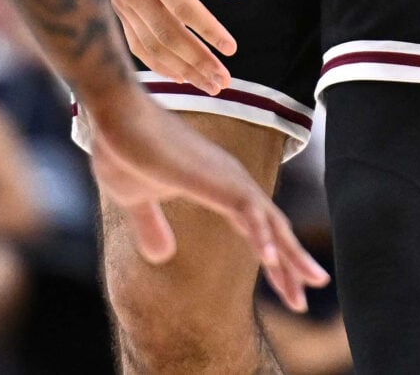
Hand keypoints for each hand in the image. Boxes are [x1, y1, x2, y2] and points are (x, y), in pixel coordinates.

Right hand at [79, 81, 327, 310]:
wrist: (113, 117)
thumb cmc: (123, 150)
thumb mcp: (136, 200)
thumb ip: (151, 225)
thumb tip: (162, 256)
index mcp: (218, 185)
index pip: (255, 226)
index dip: (272, 259)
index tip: (287, 290)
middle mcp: (232, 180)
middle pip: (273, 228)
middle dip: (291, 266)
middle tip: (303, 301)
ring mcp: (227, 177)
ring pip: (270, 222)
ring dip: (289, 258)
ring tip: (305, 290)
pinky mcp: (215, 178)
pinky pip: (247, 212)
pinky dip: (263, 237)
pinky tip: (272, 262)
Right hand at [92, 0, 241, 94]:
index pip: (183, 7)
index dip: (208, 30)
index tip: (232, 48)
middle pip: (166, 35)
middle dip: (197, 61)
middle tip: (224, 81)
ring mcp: (120, 0)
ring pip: (150, 46)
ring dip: (181, 70)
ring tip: (210, 85)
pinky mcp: (118, 7)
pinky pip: (136, 44)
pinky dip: (158, 64)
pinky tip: (181, 75)